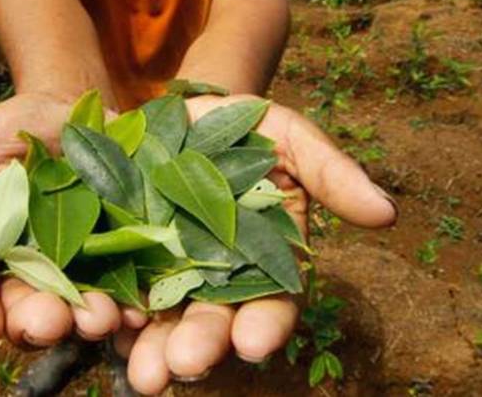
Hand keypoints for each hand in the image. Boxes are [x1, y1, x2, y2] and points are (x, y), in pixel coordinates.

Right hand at [0, 92, 147, 350]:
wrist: (81, 112)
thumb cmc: (15, 129)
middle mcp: (28, 273)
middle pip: (24, 310)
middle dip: (34, 322)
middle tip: (46, 323)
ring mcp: (78, 270)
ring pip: (76, 309)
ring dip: (85, 320)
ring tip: (96, 318)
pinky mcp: (123, 260)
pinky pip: (127, 289)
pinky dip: (131, 303)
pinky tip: (136, 309)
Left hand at [123, 94, 396, 393]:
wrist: (171, 111)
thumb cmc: (241, 125)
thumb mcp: (287, 135)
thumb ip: (331, 172)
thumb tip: (387, 214)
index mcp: (260, 261)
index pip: (271, 302)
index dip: (266, 323)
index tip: (255, 343)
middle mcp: (210, 280)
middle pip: (208, 322)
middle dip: (199, 345)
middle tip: (182, 366)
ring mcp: (158, 274)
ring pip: (156, 321)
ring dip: (149, 349)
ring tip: (141, 373)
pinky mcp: (112, 261)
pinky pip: (106, 293)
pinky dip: (101, 312)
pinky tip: (94, 325)